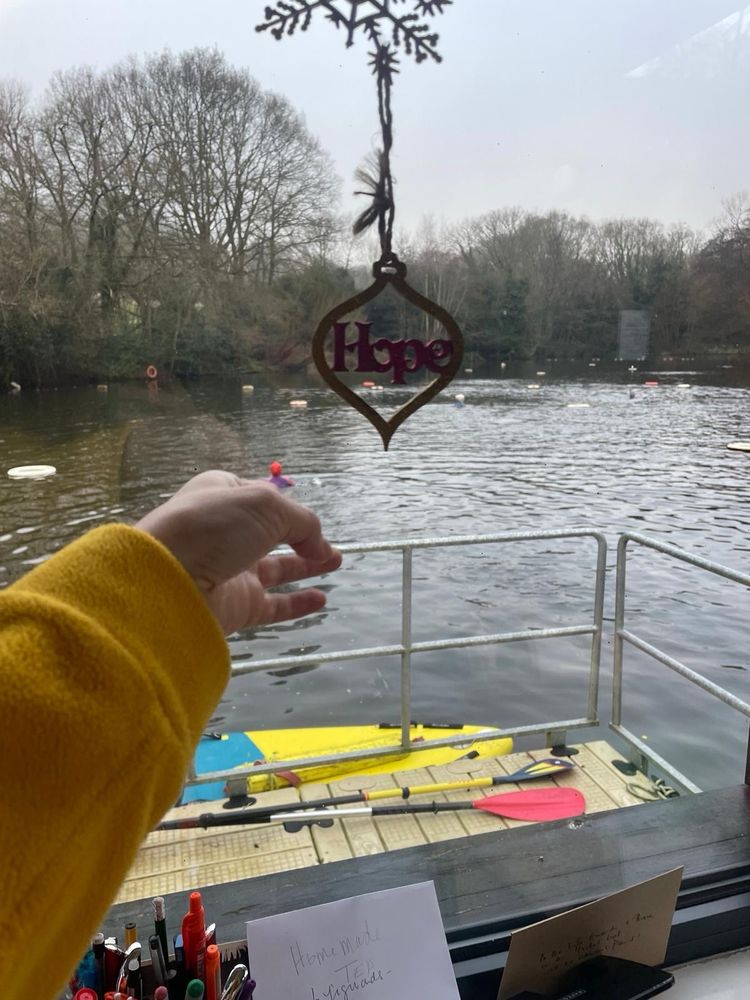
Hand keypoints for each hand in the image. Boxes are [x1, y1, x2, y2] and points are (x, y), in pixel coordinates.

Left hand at [136, 471, 341, 633]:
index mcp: (221, 496)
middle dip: (301, 537)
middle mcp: (224, 533)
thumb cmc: (212, 526)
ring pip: (275, 569)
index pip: (259, 497)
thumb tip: (320, 547)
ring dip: (305, 566)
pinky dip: (297, 603)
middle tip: (329, 545)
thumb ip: (302, 522)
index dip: (285, 504)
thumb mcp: (266, 504)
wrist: (168, 581)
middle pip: (269, 534)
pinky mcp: (236, 606)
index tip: (307, 516)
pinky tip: (320, 599)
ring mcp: (230, 571)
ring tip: (335, 562)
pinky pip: (273, 605)